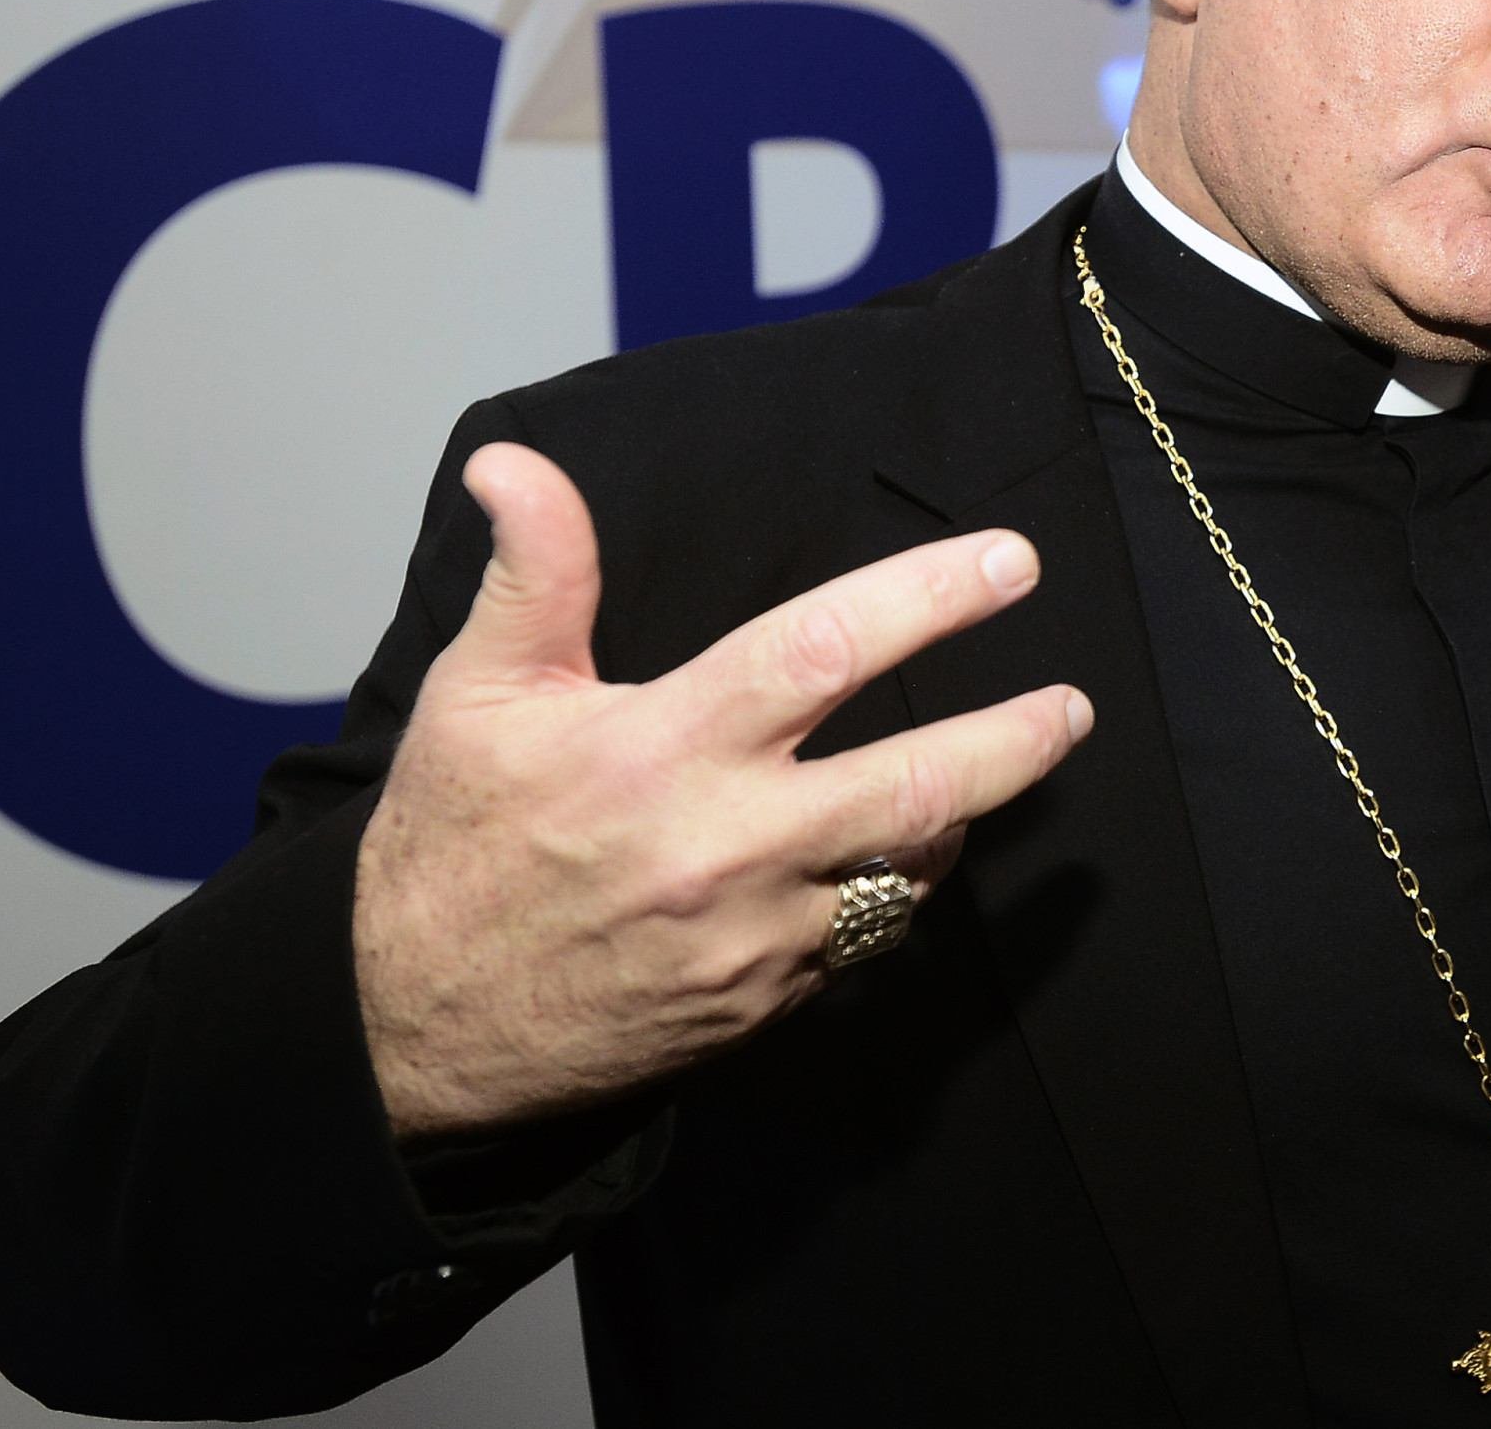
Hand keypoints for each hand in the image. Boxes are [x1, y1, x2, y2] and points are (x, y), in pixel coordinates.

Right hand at [351, 443, 1092, 1140]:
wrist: (418, 1028)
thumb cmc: (453, 846)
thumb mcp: (478, 694)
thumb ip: (534, 574)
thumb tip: (516, 463)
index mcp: (663, 750)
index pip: (824, 650)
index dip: (930, 599)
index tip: (1008, 564)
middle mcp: (727, 845)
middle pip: (917, 784)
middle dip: (1014, 740)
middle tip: (1072, 705)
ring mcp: (756, 935)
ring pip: (905, 868)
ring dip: (959, 816)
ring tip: (993, 763)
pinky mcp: (764, 1001)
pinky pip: (864, 937)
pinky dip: (892, 887)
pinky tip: (897, 851)